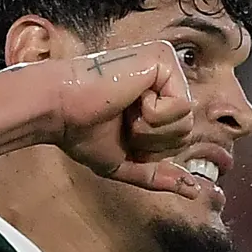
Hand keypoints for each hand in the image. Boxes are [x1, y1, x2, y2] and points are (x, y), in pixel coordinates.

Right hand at [25, 41, 196, 193]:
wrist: (58, 107)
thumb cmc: (81, 129)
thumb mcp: (124, 160)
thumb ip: (158, 175)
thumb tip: (193, 192)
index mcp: (157, 95)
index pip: (178, 137)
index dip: (149, 148)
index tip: (119, 130)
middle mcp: (165, 77)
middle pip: (186, 131)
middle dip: (151, 141)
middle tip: (120, 121)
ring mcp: (166, 65)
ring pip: (186, 121)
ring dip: (149, 129)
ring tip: (123, 110)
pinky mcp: (164, 59)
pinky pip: (181, 106)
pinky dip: (152, 114)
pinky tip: (129, 98)